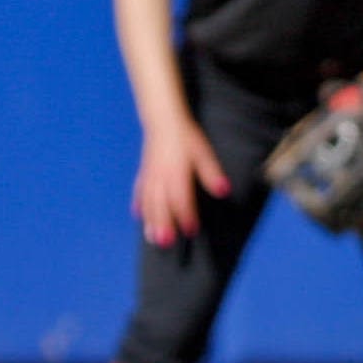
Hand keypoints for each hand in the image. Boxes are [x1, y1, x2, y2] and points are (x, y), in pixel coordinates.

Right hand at [134, 119, 231, 246]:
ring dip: (150, 221)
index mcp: (176, 173)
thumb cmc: (185, 136)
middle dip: (163, 225)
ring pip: (149, 202)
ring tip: (152, 238)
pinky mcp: (144, 172)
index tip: (191, 230)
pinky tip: (139, 216)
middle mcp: (161, 177)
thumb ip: (211, 173)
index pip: (181, 198)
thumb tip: (224, 191)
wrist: (162, 120)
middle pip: (161, 205)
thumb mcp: (203, 153)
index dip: (186, 215)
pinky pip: (140, 191)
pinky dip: (140, 204)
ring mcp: (150, 176)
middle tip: (166, 243)